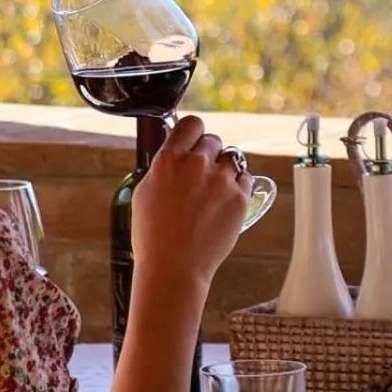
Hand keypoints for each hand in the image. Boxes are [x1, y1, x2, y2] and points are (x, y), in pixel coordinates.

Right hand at [132, 116, 249, 293]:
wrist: (174, 267)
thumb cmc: (154, 236)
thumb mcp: (145, 193)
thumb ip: (163, 168)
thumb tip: (174, 156)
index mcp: (169, 159)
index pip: (191, 124)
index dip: (194, 132)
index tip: (195, 141)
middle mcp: (196, 163)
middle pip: (213, 140)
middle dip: (209, 154)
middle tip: (203, 176)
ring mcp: (220, 179)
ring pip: (232, 158)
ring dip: (225, 169)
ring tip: (215, 191)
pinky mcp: (239, 197)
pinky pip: (246, 178)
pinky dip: (239, 186)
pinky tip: (226, 201)